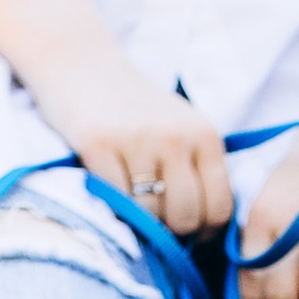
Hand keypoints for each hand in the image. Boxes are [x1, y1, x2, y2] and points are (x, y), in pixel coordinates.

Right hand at [0, 0, 234, 233]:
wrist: (79, 61)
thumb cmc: (133, 108)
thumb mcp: (180, 129)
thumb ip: (197, 170)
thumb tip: (203, 237)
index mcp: (204, 135)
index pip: (219, 208)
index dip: (204, 232)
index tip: (186, 233)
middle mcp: (175, 136)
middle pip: (186, 217)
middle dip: (170, 232)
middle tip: (153, 223)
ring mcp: (137, 139)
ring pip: (150, 215)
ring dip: (138, 223)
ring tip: (129, 206)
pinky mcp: (98, 143)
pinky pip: (114, 200)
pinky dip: (111, 207)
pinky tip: (108, 193)